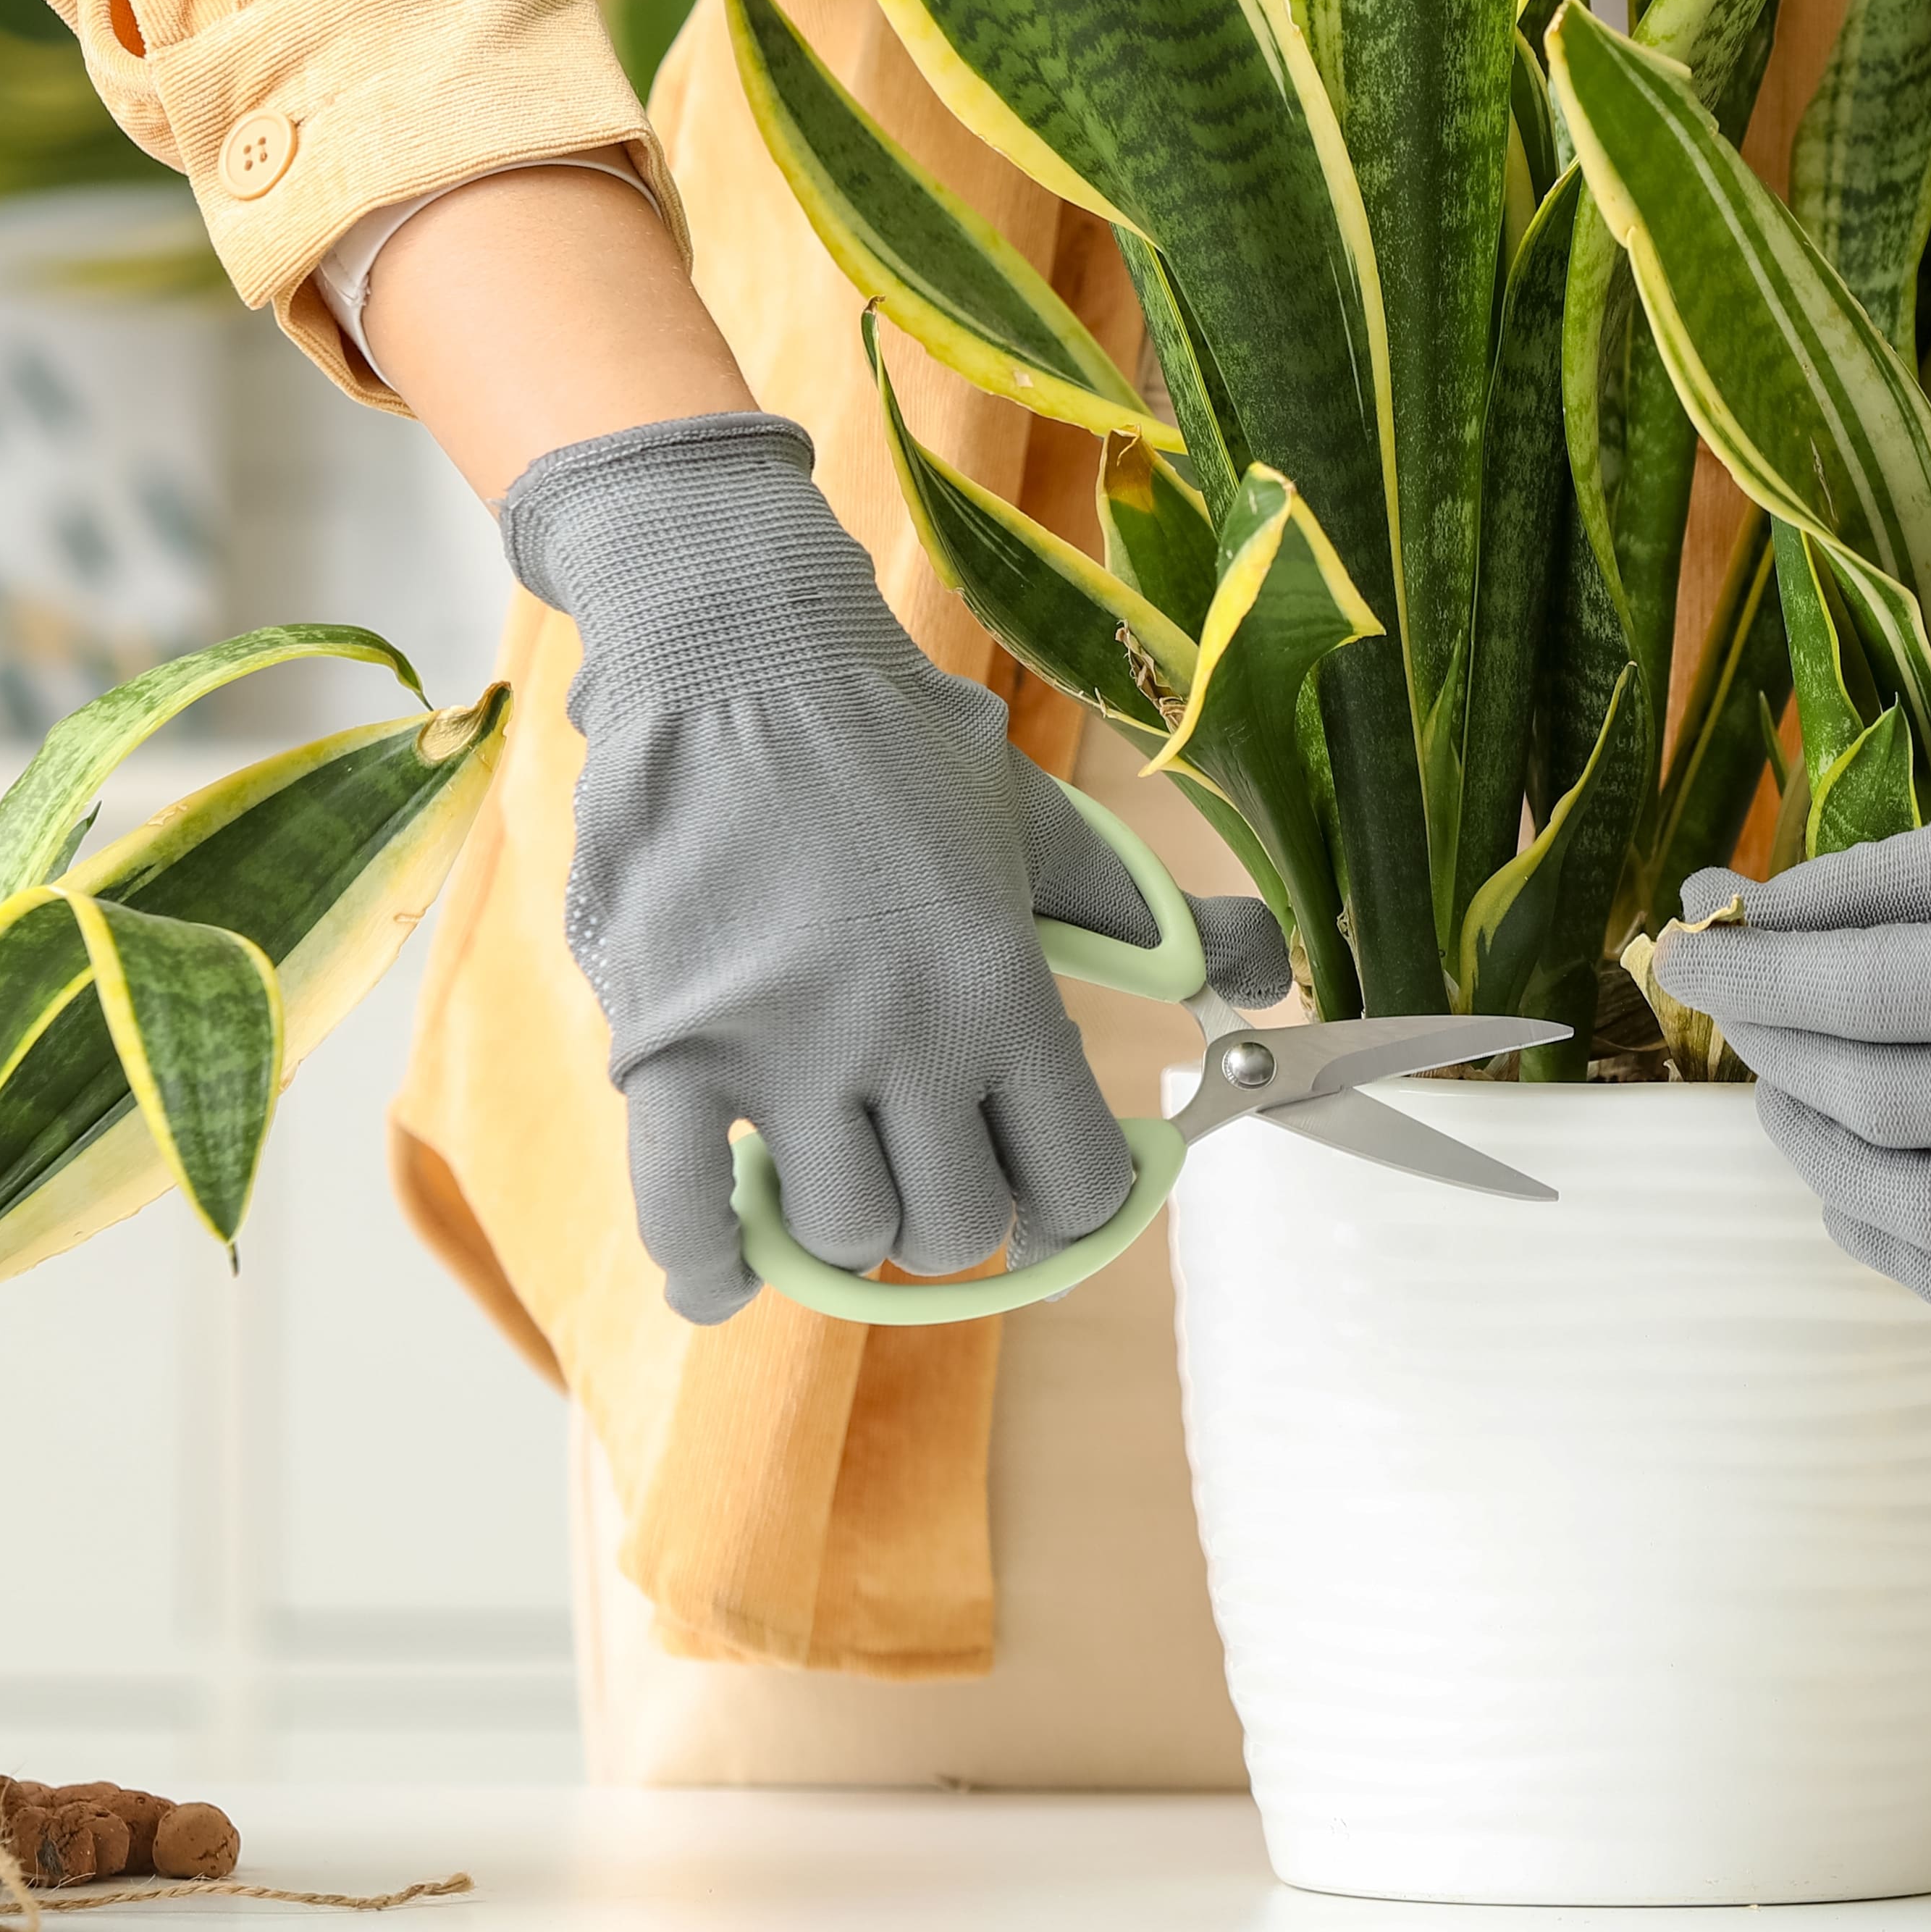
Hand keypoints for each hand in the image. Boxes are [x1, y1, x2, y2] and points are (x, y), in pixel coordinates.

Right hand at [504, 410, 1290, 1320]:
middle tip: (942, 1162)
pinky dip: (712, 1264)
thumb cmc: (900, 748)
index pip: (1070, 1184)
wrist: (738, 660)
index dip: (1074, 1210)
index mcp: (1000, 984)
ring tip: (846, 1163)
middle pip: (951, 1228)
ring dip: (848, 1225)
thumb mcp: (1049, 829)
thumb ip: (1158, 920)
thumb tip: (1266, 971)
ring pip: (837, 1234)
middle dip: (958, 1216)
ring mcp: (774, 1047)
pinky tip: (731, 1271)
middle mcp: (897, 1032)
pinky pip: (682, 1215)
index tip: (1056, 1196)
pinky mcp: (664, 1046)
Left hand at [1651, 698, 1930, 1318]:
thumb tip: (1727, 911)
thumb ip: (1866, 882)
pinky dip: (1908, 1254)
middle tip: (1737, 1011)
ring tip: (1786, 1095)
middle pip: (1878, 1098)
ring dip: (1820, 1156)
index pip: (1859, 987)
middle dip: (1775, 1051)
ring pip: (1925, 1207)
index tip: (1681, 953)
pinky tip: (1856, 1196)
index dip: (1750, 973)